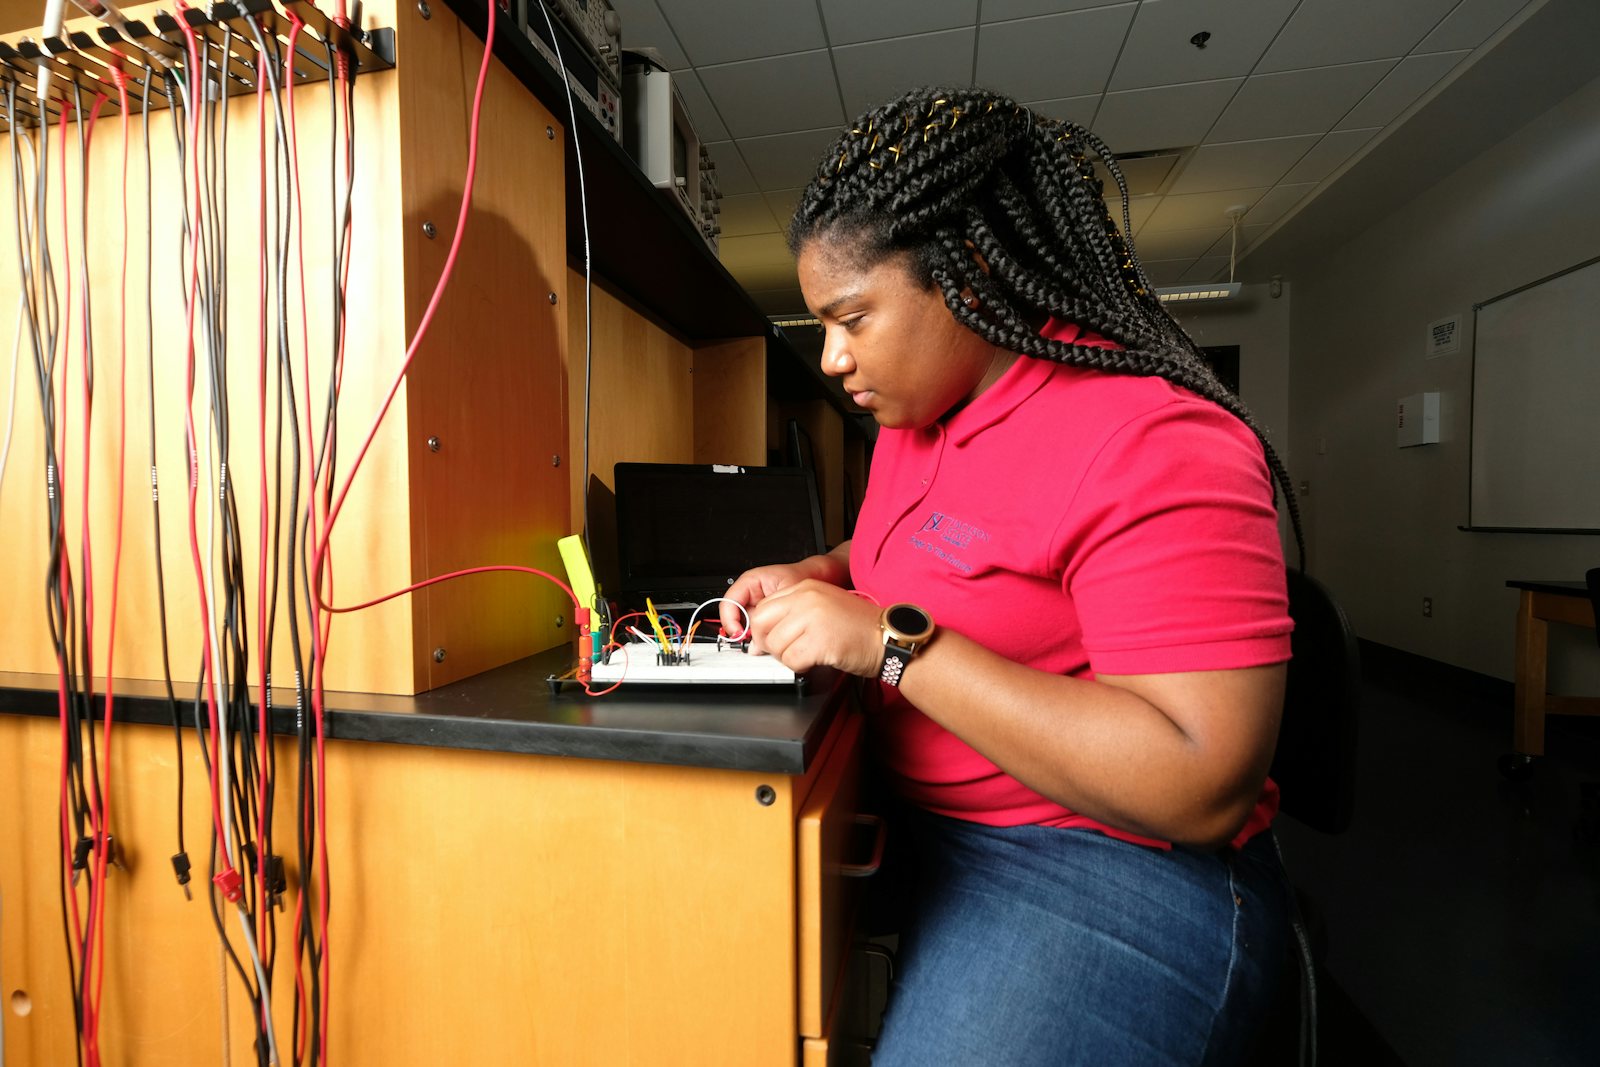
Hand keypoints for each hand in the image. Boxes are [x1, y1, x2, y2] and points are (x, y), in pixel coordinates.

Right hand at [719, 551, 848, 637]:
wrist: (822, 576)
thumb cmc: (805, 576)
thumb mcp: (787, 592)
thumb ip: (772, 614)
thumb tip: (756, 639)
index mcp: (751, 581)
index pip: (729, 602)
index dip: (730, 619)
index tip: (738, 633)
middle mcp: (752, 594)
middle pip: (735, 616)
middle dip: (742, 631)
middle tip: (751, 643)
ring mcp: (759, 605)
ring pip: (746, 625)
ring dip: (752, 636)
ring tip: (762, 643)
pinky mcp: (768, 615)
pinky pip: (759, 629)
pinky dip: (763, 637)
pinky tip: (770, 641)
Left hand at [747, 580, 882, 677]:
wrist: (888, 637)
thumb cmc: (860, 627)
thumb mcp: (824, 608)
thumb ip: (792, 616)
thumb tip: (759, 642)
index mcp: (806, 588)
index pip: (764, 607)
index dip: (761, 629)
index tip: (768, 640)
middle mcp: (807, 599)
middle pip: (762, 624)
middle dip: (768, 643)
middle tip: (786, 651)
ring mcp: (813, 618)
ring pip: (776, 645)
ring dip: (788, 657)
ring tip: (809, 654)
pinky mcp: (819, 641)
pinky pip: (791, 660)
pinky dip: (800, 667)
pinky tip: (816, 661)